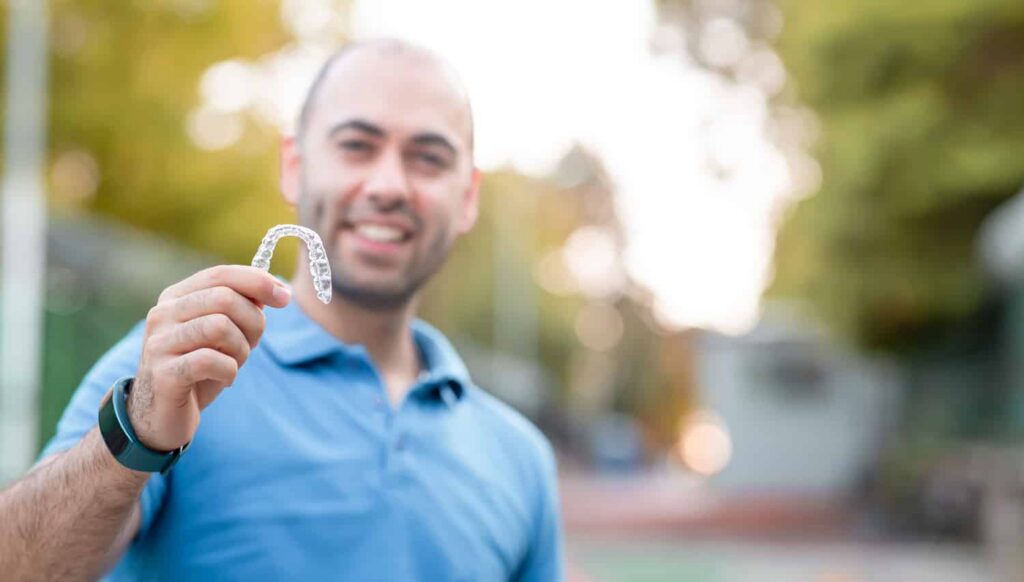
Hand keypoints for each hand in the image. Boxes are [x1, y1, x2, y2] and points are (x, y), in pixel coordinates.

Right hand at [127, 265, 290, 450]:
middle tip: (251, 345)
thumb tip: (276, 289)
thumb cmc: (198, 371)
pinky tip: (225, 379)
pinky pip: (211, 361)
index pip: (221, 274)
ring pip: (220, 327)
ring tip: (233, 363)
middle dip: (253, 322)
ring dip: (240, 349)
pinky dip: (229, 371)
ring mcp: (159, 343)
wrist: (161, 416)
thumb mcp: (222, 335)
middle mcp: (163, 314)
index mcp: (176, 297)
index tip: (285, 296)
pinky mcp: (163, 373)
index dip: (258, 282)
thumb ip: (241, 308)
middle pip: (225, 298)